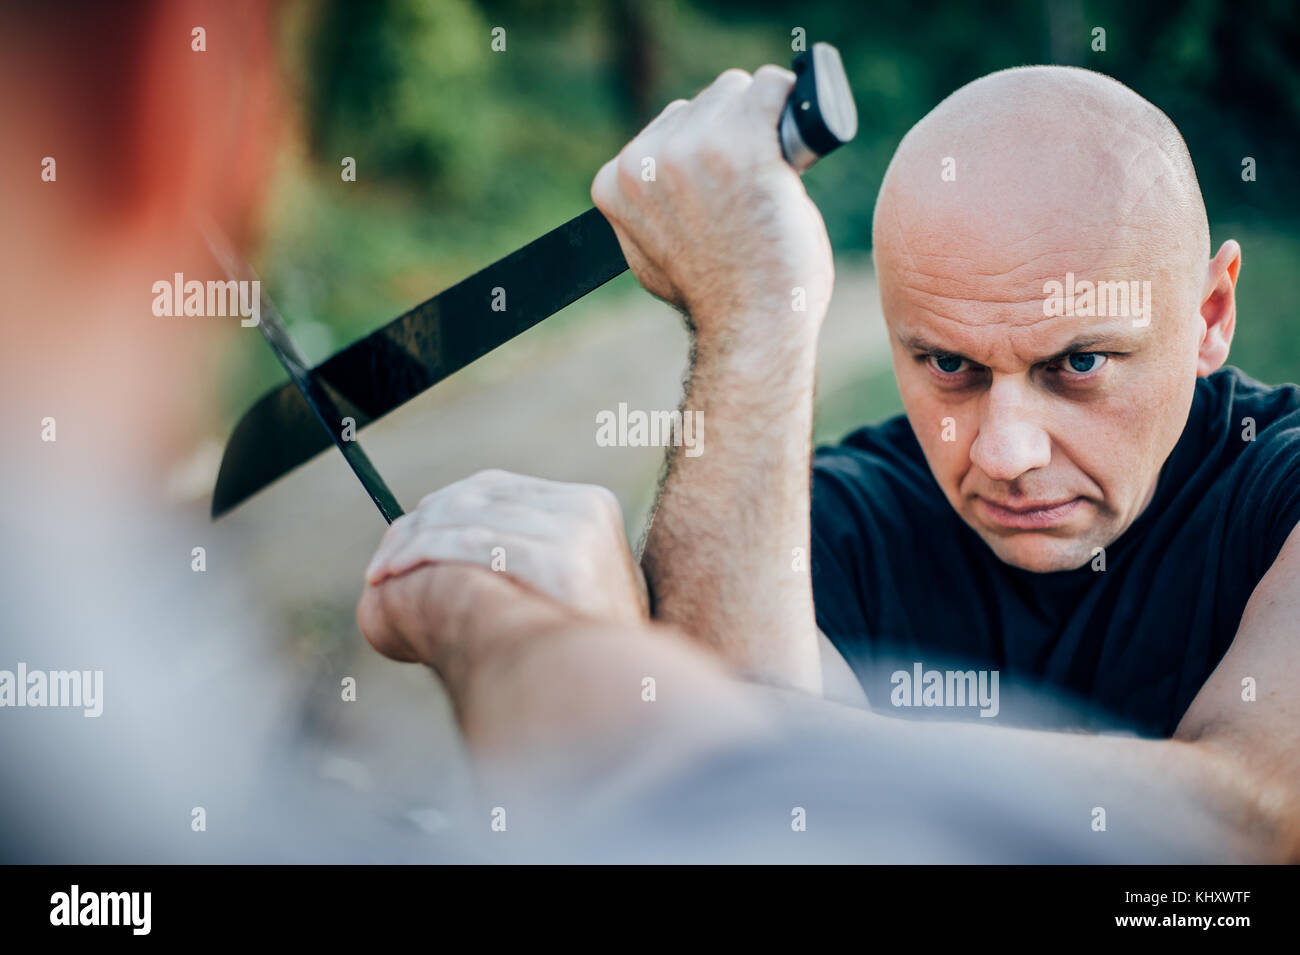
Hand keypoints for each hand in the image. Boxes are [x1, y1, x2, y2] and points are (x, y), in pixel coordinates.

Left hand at [363, 469, 649, 625]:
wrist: (617, 696)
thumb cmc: (578, 650)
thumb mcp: (566, 583)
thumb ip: (528, 550)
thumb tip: (456, 529)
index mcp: (591, 504)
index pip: (497, 486)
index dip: (442, 506)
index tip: (406, 532)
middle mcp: (586, 509)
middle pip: (479, 498)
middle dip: (423, 524)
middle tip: (384, 559)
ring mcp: (578, 533)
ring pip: (470, 520)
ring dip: (414, 543)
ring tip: (382, 571)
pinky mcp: (564, 563)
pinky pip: (474, 545)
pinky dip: (425, 553)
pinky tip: (394, 573)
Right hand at [590, 66, 833, 345]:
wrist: (752, 327)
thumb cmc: (718, 299)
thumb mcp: (651, 257)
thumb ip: (648, 211)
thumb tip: (658, 187)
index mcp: (614, 182)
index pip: (668, 128)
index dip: (705, 154)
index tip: (722, 192)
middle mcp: (643, 160)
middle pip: (702, 104)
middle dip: (732, 135)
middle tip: (750, 191)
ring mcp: (690, 148)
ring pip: (738, 91)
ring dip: (760, 125)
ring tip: (768, 181)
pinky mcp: (741, 142)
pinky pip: (773, 87)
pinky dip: (790, 109)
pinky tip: (793, 149)